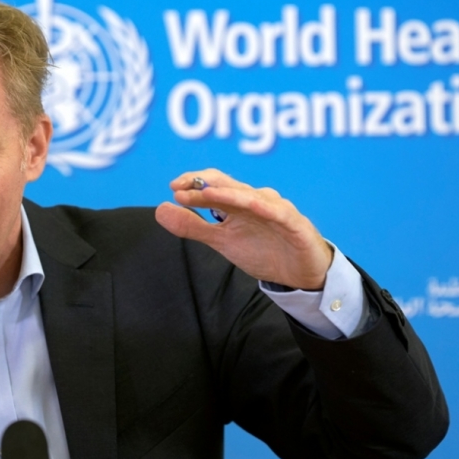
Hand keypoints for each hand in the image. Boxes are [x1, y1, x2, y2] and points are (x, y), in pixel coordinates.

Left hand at [155, 169, 333, 289]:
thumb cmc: (262, 251)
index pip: (214, 185)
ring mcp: (276, 209)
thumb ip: (193, 226)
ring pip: (251, 196)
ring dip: (229, 193)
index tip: (173, 187)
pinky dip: (266, 207)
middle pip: (230, 185)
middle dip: (205, 184)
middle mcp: (256, 200)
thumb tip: (160, 208)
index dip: (194, 183)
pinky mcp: (295, 224)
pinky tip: (251, 205)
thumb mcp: (221, 240)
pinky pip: (279, 213)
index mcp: (238, 202)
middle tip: (181, 187)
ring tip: (208, 193)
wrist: (298, 274)